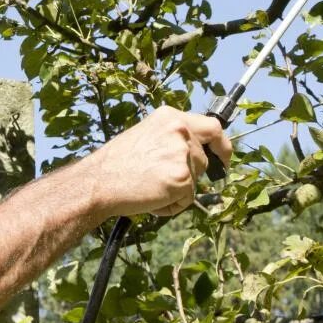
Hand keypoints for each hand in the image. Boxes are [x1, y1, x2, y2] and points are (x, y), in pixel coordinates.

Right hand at [81, 107, 230, 217]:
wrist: (98, 181)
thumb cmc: (117, 164)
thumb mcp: (146, 137)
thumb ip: (172, 139)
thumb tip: (197, 153)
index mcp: (171, 117)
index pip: (212, 127)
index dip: (222, 145)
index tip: (223, 158)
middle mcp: (180, 130)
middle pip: (204, 159)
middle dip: (191, 175)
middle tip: (167, 183)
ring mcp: (182, 153)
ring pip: (196, 180)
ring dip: (178, 191)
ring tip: (150, 188)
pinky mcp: (182, 177)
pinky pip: (187, 199)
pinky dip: (171, 205)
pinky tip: (150, 199)